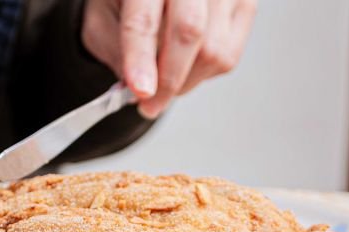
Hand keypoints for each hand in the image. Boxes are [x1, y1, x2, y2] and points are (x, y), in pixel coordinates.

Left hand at [82, 0, 255, 118]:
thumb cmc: (130, 0)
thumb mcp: (104, 18)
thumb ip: (115, 50)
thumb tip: (138, 89)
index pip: (145, 19)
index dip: (142, 58)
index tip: (141, 92)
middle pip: (189, 32)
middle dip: (169, 80)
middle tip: (151, 105)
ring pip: (213, 51)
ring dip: (186, 80)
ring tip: (166, 78)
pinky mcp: (245, 4)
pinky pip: (228, 56)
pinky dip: (205, 71)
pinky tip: (187, 63)